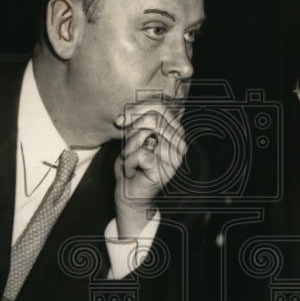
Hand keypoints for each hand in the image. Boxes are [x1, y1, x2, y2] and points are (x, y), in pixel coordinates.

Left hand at [113, 97, 187, 237]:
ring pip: (145, 135)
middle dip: (132, 130)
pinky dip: (128, 162)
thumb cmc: (132, 164)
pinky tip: (131, 171)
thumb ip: (136, 120)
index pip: (161, 106)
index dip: (136, 108)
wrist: (129, 194)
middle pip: (153, 118)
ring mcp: (175, 157)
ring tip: (131, 161)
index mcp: (175, 131)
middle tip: (126, 147)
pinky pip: (140, 154)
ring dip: (129, 149)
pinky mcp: (165, 170)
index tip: (119, 120)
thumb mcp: (133, 136)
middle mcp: (179, 142)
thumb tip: (125, 114)